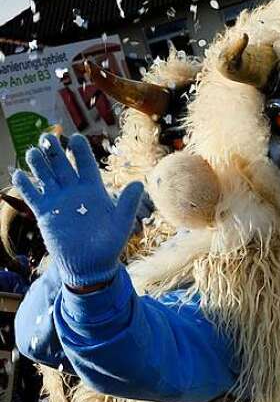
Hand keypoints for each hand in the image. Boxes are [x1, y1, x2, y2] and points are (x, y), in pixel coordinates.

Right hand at [12, 134, 143, 289]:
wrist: (90, 265)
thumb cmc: (109, 245)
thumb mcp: (121, 223)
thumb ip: (127, 203)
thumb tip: (139, 183)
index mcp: (94, 190)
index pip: (86, 164)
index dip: (81, 151)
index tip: (76, 137)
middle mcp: (75, 192)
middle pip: (63, 165)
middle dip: (55, 151)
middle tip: (48, 136)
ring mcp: (59, 201)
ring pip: (46, 176)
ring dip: (39, 164)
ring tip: (33, 150)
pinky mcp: (45, 213)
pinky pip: (33, 196)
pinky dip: (26, 185)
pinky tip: (19, 174)